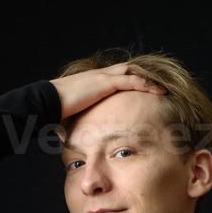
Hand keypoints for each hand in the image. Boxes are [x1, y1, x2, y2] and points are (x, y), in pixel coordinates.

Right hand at [49, 62, 166, 120]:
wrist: (47, 103)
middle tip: (159, 86)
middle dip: (144, 76)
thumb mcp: (71, 119)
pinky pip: (131, 80)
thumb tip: (70, 142)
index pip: (117, 78)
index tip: (143, 91)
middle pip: (128, 70)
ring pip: (133, 72)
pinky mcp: (105, 82)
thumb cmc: (55, 112)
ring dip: (149, 79)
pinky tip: (159, 91)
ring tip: (164, 88)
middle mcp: (99, 76)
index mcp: (92, 82)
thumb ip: (77, 126)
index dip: (131, 82)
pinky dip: (146, 84)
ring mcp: (102, 77)